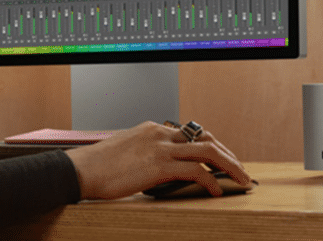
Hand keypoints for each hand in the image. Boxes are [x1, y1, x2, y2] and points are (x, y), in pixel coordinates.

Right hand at [64, 121, 252, 199]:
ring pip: (208, 151)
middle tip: (240, 170)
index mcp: (153, 130)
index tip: (222, 160)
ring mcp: (161, 147)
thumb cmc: (99, 167)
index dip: (212, 147)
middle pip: (206, 139)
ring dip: (229, 166)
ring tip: (240, 180)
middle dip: (228, 155)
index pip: (192, 134)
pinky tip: (216, 192)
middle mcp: (160, 134)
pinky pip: (196, 171)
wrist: (81, 170)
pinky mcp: (159, 165)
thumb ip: (148, 155)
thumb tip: (162, 169)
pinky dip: (211, 182)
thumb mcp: (127, 153)